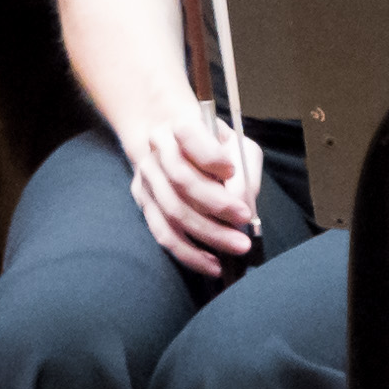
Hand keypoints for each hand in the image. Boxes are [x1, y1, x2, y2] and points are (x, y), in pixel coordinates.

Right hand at [124, 106, 266, 274]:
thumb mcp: (236, 146)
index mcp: (180, 125)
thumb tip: (243, 202)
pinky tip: (212, 263)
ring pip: (172, 211)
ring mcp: (146, 178)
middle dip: (216, 204)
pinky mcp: (144, 203)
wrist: (175, 145)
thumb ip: (244, 169)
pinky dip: (189, 253)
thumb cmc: (215, 147)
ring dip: (207, 233)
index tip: (231, 170)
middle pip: (181, 179)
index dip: (210, 156)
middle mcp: (157, 150)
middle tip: (245, 219)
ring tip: (237, 246)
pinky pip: (163, 234)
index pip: (189, 136)